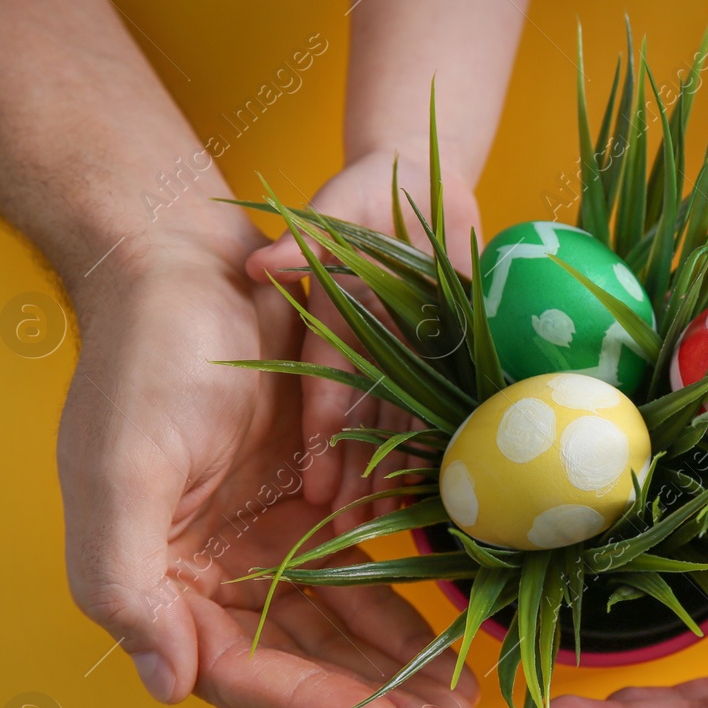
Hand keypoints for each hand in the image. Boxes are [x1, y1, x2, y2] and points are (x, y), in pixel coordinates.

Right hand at [58, 228, 476, 707]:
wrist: (184, 268)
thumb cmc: (144, 364)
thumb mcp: (118, 470)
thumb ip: (123, 580)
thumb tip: (166, 684)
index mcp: (159, 582)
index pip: (241, 671)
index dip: (315, 704)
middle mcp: (214, 578)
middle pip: (302, 664)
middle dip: (373, 703)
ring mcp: (268, 546)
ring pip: (342, 630)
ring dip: (398, 671)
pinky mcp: (314, 508)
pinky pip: (364, 576)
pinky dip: (404, 611)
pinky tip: (450, 639)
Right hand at [245, 150, 482, 531]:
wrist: (423, 178)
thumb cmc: (368, 192)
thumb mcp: (338, 207)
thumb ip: (307, 239)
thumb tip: (260, 265)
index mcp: (335, 325)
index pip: (327, 389)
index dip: (321, 437)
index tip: (315, 485)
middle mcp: (366, 351)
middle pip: (360, 425)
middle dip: (354, 479)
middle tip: (350, 529)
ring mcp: (406, 357)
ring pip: (397, 427)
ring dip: (390, 477)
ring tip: (384, 527)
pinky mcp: (447, 355)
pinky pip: (441, 408)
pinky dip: (438, 446)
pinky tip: (438, 492)